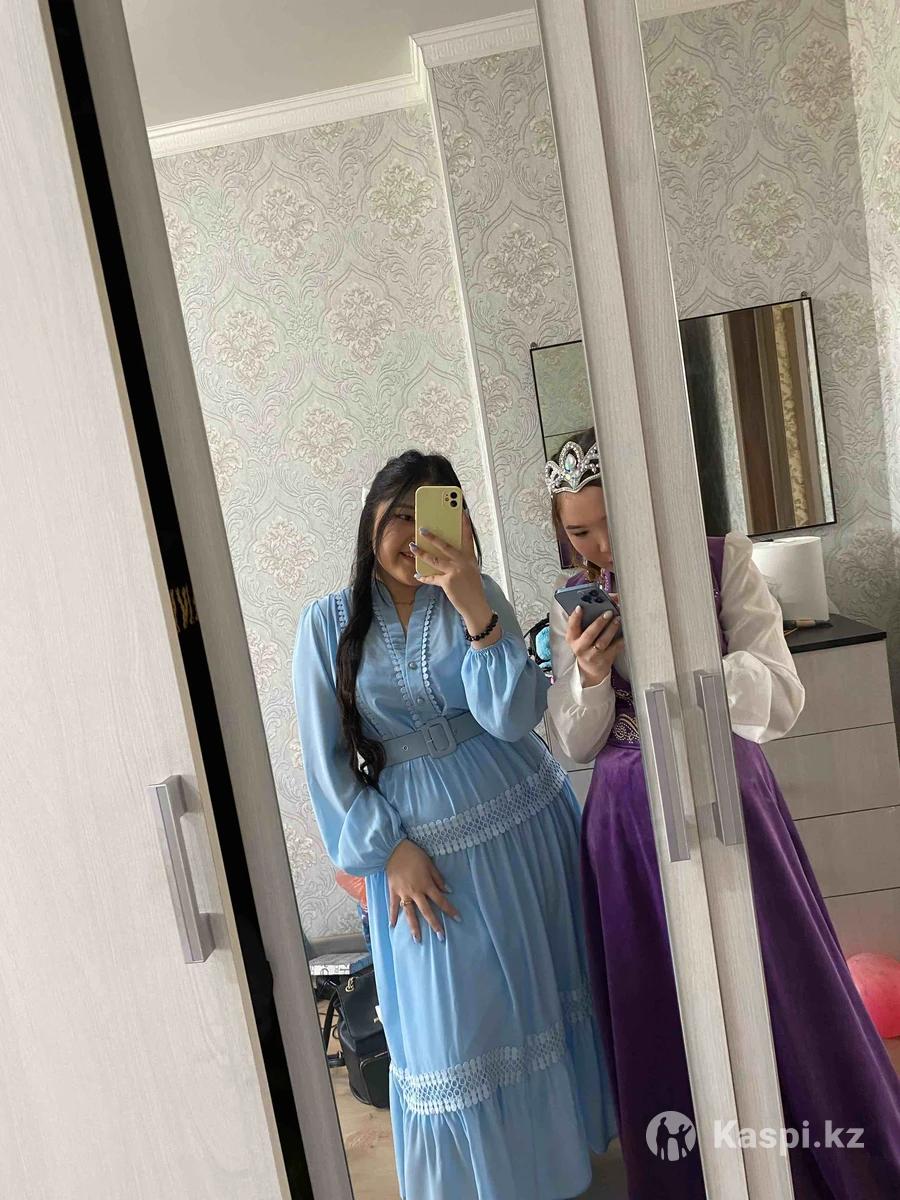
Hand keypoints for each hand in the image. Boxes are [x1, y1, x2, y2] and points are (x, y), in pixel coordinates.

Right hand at [387, 840, 459, 942]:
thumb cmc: (414, 855)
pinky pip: (393, 906)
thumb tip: (448, 891)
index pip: (441, 900)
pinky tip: (392, 926)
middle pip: (427, 911)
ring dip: (414, 927)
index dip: (450, 910)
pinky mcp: (393, 891)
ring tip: (417, 940)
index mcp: (426, 885)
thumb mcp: (429, 864)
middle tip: (441, 937)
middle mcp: (416, 892)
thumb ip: (438, 878)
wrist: (394, 849)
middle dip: (435, 924)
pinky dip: (392, 915)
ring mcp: (403, 893)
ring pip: (410, 913)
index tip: (458, 919)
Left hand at [410, 522, 493, 636]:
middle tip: (422, 529)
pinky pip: (432, 577)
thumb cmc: (472, 589)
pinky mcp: (448, 582)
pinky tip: (417, 575)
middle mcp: (463, 562)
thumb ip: (461, 562)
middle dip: (432, 537)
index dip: (465, 524)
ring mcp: (455, 571)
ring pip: (434, 559)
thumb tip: (444, 554)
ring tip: (412, 547)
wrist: (476, 606)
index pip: (468, 538)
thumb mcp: (471, 572)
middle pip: (445, 545)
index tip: (462, 512)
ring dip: (421, 553)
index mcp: (470, 558)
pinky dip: (424, 577)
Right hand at [566, 604, 622, 687]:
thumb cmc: (586, 645)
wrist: (591, 669)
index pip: (571, 627)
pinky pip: (615, 648)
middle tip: (608, 612)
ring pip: (603, 642)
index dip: (575, 617)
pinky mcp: (605, 660)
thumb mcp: (579, 636)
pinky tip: (625, 632)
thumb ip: (584, 621)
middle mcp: (580, 648)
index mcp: (572, 639)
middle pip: (589, 634)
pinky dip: (621, 639)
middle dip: (599, 622)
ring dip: (611, 629)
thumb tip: (599, 602)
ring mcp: (593, 655)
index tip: (580, 607)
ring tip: (618, 619)